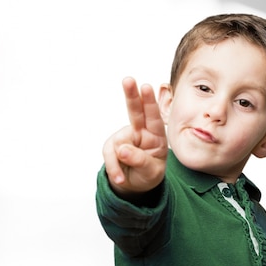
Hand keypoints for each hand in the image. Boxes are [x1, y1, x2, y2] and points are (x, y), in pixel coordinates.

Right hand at [103, 77, 167, 195]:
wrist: (136, 185)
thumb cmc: (149, 174)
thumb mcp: (151, 172)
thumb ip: (140, 161)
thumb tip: (122, 150)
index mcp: (157, 136)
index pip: (154, 117)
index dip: (150, 102)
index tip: (146, 87)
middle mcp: (141, 132)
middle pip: (135, 111)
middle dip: (131, 95)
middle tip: (128, 80)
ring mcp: (125, 137)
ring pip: (117, 144)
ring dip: (117, 163)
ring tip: (122, 178)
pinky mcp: (112, 145)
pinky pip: (109, 155)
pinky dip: (113, 169)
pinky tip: (120, 178)